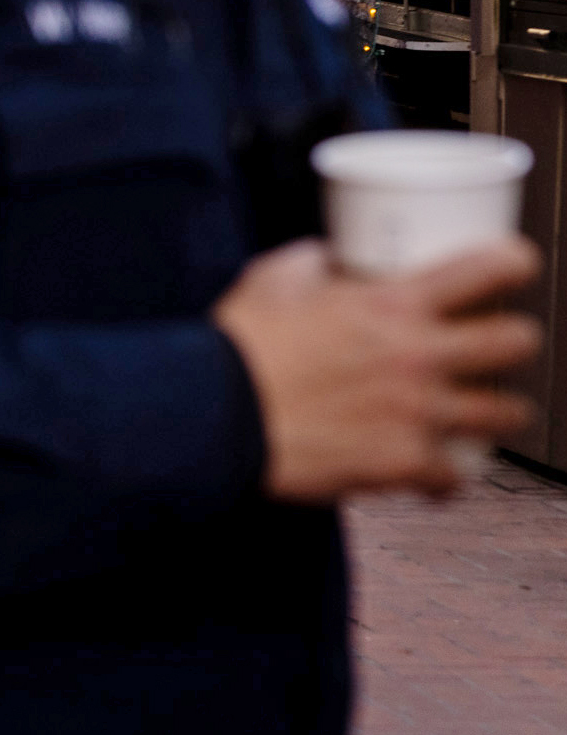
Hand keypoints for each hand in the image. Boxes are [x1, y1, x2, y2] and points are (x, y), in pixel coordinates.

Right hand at [214, 237, 540, 501]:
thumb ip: (307, 261)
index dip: (513, 262)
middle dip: (513, 339)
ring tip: (477, 413)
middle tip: (494, 345)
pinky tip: (431, 476)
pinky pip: (455, 478)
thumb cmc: (240, 346)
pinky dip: (445, 478)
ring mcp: (418, 413)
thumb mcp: (270, 279)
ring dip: (495, 412)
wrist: (218, 416)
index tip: (515, 266)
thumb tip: (323, 255)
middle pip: (516, 341)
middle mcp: (419, 356)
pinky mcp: (404, 464)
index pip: (486, 268)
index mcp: (391, 304)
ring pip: (507, 414)